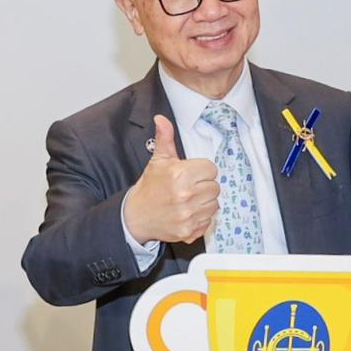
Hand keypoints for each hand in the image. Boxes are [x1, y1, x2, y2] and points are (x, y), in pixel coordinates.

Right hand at [123, 115, 219, 244]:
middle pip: (215, 187)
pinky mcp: (190, 230)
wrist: (136, 216)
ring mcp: (188, 215)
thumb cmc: (149, 188)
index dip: (202, 170)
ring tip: (189, 200)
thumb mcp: (158, 161)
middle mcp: (186, 195)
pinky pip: (208, 221)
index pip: (211, 169)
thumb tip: (161, 119)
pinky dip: (201, 218)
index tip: (191, 174)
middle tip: (189, 187)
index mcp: (180, 175)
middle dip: (204, 186)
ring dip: (204, 202)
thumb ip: (165, 139)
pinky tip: (188, 212)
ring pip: (214, 204)